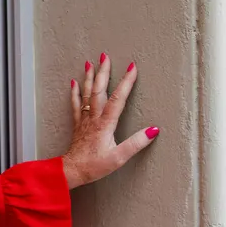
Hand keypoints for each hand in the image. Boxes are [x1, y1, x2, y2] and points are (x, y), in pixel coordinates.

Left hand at [63, 54, 157, 188]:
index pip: (118, 98)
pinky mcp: (78, 124)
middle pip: (99, 90)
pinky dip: (75, 92)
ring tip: (90, 62)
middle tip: (105, 56)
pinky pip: (76, 104)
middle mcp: (94, 117)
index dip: (126, 82)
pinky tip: (74, 82)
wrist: (72, 170)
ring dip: (89, 77)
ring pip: (86, 94)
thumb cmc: (95, 166)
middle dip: (103, 72)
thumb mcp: (119, 157)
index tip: (133, 67)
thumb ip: (136, 143)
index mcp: (105, 124)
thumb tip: (153, 130)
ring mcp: (84, 120)